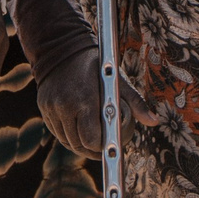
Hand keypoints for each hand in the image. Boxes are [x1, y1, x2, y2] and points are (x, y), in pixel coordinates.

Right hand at [34, 44, 159, 156]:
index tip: (110, 145)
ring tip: (92, 142)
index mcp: (85, 100)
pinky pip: (57, 132)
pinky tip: (79, 133)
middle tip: (103, 147)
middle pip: (78, 144)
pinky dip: (68, 136)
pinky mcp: (44, 109)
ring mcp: (52, 109)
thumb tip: (154, 121)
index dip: (101, 146)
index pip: (91, 139)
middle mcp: (65, 106)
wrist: (61, 48)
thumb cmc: (95, 64)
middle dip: (91, 149)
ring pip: (67, 141)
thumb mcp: (117, 80)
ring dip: (79, 144)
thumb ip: (136, 102)